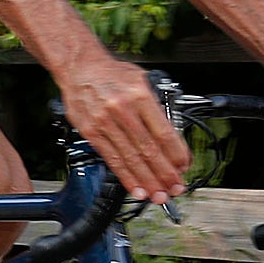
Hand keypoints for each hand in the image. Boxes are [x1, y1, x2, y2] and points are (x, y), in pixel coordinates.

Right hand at [57, 54, 190, 202]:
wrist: (79, 67)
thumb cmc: (111, 74)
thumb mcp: (142, 80)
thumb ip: (157, 106)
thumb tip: (172, 137)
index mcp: (139, 95)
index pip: (163, 132)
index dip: (176, 154)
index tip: (184, 166)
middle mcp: (122, 110)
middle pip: (148, 149)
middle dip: (165, 173)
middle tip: (176, 188)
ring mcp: (104, 122)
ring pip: (130, 158)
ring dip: (147, 180)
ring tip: (159, 195)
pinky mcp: (91, 132)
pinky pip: (112, 159)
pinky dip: (126, 177)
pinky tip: (136, 188)